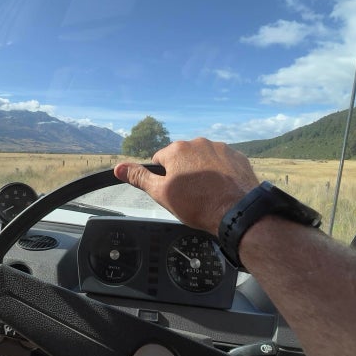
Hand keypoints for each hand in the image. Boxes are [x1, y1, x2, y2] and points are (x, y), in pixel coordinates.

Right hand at [114, 138, 258, 234]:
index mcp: (176, 150)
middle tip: (190, 195)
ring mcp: (220, 148)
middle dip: (184, 172)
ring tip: (208, 193)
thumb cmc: (197, 204)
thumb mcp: (161, 193)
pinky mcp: (238, 157)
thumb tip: (118, 167)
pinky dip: (221, 172)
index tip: (173, 191)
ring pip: (204, 159)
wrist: (237, 212)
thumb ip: (139, 177)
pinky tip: (223, 189)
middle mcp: (198, 143)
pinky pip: (223, 162)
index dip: (164, 178)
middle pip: (183, 157)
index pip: (160, 160)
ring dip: (203, 171)